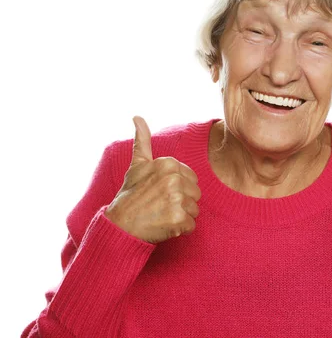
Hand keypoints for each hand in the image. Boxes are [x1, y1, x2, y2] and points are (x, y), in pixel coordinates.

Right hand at [105, 116, 201, 243]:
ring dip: (181, 216)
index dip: (178, 188)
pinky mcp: (178, 219)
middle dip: (182, 202)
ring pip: (195, 210)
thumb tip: (137, 117)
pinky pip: (192, 225)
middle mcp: (174, 179)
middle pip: (196, 194)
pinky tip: (164, 225)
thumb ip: (142, 141)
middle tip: (161, 205)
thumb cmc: (130, 195)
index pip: (191, 179)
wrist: (120, 225)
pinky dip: (180, 229)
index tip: (160, 193)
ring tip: (162, 215)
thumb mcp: (137, 165)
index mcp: (169, 164)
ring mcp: (177, 199)